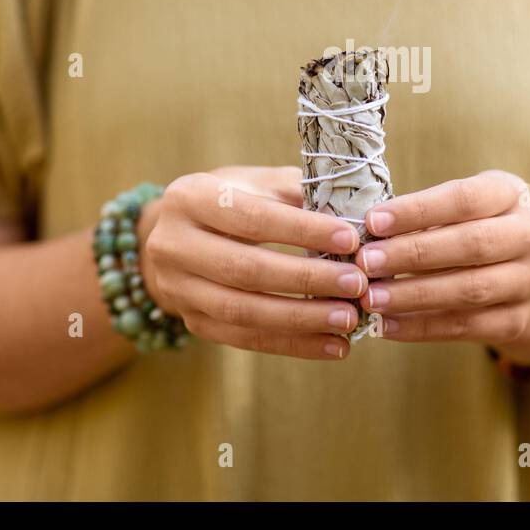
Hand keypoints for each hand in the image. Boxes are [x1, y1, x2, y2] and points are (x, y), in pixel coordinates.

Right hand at [141, 166, 365, 359]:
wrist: (180, 234)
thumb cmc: (235, 200)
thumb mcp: (259, 183)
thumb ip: (298, 194)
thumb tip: (354, 216)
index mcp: (190, 198)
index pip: (252, 217)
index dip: (302, 231)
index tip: (349, 240)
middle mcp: (172, 244)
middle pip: (245, 269)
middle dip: (306, 279)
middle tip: (356, 284)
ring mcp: (178, 288)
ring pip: (243, 311)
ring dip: (302, 319)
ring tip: (348, 319)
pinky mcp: (193, 322)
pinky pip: (245, 339)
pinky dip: (293, 345)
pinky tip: (333, 345)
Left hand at [355, 170, 529, 361]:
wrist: (512, 267)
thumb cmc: (467, 224)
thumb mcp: (453, 207)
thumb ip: (420, 216)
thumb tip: (368, 233)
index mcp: (511, 194)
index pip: (464, 199)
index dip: (417, 210)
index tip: (373, 222)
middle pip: (472, 244)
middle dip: (413, 253)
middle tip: (366, 262)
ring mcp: (529, 281)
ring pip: (470, 289)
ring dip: (414, 295)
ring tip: (372, 297)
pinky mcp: (517, 320)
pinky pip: (466, 327)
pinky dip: (422, 327)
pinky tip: (388, 325)